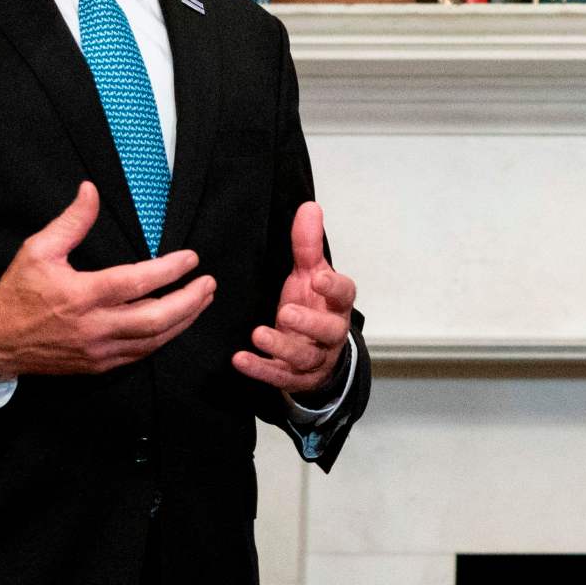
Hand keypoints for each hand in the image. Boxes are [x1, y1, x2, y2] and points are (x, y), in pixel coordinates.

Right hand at [0, 182, 212, 376]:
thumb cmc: (17, 293)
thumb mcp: (38, 250)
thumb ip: (71, 222)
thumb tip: (91, 190)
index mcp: (80, 296)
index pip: (137, 283)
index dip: (169, 270)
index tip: (191, 258)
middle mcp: (93, 327)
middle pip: (156, 319)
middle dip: (189, 301)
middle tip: (208, 283)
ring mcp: (98, 350)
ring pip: (153, 340)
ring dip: (183, 320)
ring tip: (202, 300)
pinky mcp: (98, 365)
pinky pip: (140, 353)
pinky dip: (162, 337)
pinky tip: (175, 322)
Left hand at [232, 201, 355, 394]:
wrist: (315, 351)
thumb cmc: (312, 305)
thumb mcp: (309, 273)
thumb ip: (307, 244)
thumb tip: (309, 207)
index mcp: (336, 305)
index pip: (344, 295)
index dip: (334, 287)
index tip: (318, 277)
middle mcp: (330, 333)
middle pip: (328, 331)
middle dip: (309, 323)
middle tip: (287, 312)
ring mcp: (314, 358)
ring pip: (305, 357)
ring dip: (282, 347)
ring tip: (258, 335)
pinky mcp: (294, 377)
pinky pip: (279, 376)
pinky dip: (261, 369)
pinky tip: (240, 359)